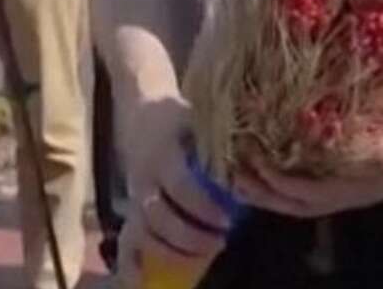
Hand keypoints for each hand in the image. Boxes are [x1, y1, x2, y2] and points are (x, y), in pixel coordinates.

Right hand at [128, 107, 234, 278]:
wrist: (142, 110)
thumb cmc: (180, 118)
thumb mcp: (199, 120)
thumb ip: (220, 145)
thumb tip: (257, 166)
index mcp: (162, 154)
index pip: (180, 186)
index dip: (203, 207)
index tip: (228, 219)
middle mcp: (144, 179)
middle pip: (159, 216)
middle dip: (191, 236)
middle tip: (221, 241)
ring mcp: (134, 197)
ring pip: (143, 233)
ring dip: (172, 252)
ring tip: (203, 255)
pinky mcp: (130, 210)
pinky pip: (125, 241)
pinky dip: (131, 265)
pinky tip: (141, 282)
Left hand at [236, 106, 382, 218]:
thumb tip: (381, 153)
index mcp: (361, 188)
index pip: (310, 194)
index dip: (280, 182)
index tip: (254, 161)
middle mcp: (348, 192)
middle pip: (295, 203)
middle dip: (261, 192)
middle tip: (227, 172)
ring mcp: (346, 185)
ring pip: (296, 197)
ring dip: (264, 187)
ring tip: (234, 168)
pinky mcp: (345, 172)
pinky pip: (306, 180)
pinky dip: (280, 174)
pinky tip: (263, 154)